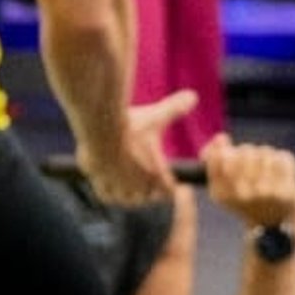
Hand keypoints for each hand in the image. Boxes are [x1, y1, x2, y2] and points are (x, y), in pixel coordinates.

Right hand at [77, 88, 197, 205]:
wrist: (100, 131)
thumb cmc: (131, 125)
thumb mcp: (156, 115)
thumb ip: (175, 108)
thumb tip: (193, 95)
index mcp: (156, 175)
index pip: (168, 192)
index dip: (168, 185)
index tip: (166, 180)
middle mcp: (138, 186)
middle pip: (148, 198)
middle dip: (149, 190)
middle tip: (148, 180)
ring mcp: (118, 187)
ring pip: (128, 199)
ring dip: (130, 194)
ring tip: (129, 183)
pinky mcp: (100, 183)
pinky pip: (107, 196)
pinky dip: (110, 192)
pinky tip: (110, 183)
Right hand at [201, 133, 294, 241]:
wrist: (272, 224)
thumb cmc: (244, 199)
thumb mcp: (222, 185)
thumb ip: (214, 160)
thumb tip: (221, 138)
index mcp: (222, 195)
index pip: (219, 157)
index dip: (223, 148)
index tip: (226, 145)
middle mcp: (243, 196)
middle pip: (245, 151)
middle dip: (247, 150)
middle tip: (250, 158)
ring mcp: (266, 194)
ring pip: (266, 153)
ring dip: (266, 155)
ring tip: (266, 166)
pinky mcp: (287, 192)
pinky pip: (284, 159)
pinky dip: (283, 160)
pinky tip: (280, 170)